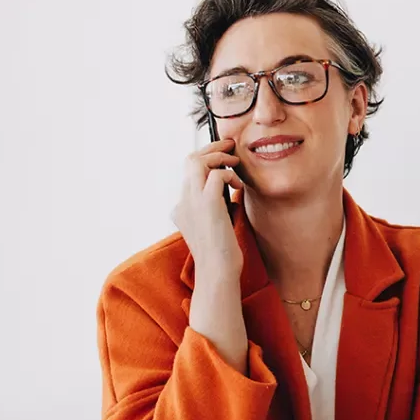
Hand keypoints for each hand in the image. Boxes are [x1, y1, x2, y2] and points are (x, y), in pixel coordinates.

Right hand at [172, 139, 244, 277]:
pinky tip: (238, 186)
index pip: (188, 173)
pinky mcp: (208, 204)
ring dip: (218, 156)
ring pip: (197, 161)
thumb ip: (215, 208)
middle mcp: (182, 202)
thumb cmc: (221, 255)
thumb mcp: (214, 226)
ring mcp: (192, 202)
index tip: (224, 158)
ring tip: (234, 163)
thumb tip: (230, 194)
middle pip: (189, 160)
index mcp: (181, 208)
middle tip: (230, 146)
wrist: (217, 273)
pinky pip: (217, 174)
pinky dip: (230, 175)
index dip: (206, 160)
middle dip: (211, 149)